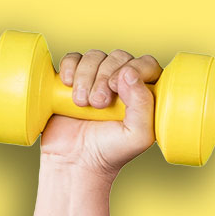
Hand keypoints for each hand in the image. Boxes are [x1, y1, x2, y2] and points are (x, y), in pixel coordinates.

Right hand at [39, 48, 163, 178]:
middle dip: (105, 77)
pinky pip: (73, 58)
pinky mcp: (74, 79)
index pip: (147, 64)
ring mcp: (98, 79)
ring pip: (95, 56)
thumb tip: (129, 72)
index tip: (118, 88)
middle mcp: (123, 84)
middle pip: (119, 57)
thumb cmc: (111, 151)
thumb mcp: (138, 136)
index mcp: (144, 94)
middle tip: (98, 104)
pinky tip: (68, 85)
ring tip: (82, 104)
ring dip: (86, 77)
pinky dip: (70, 67)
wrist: (75, 160)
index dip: (133, 68)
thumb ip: (143, 105)